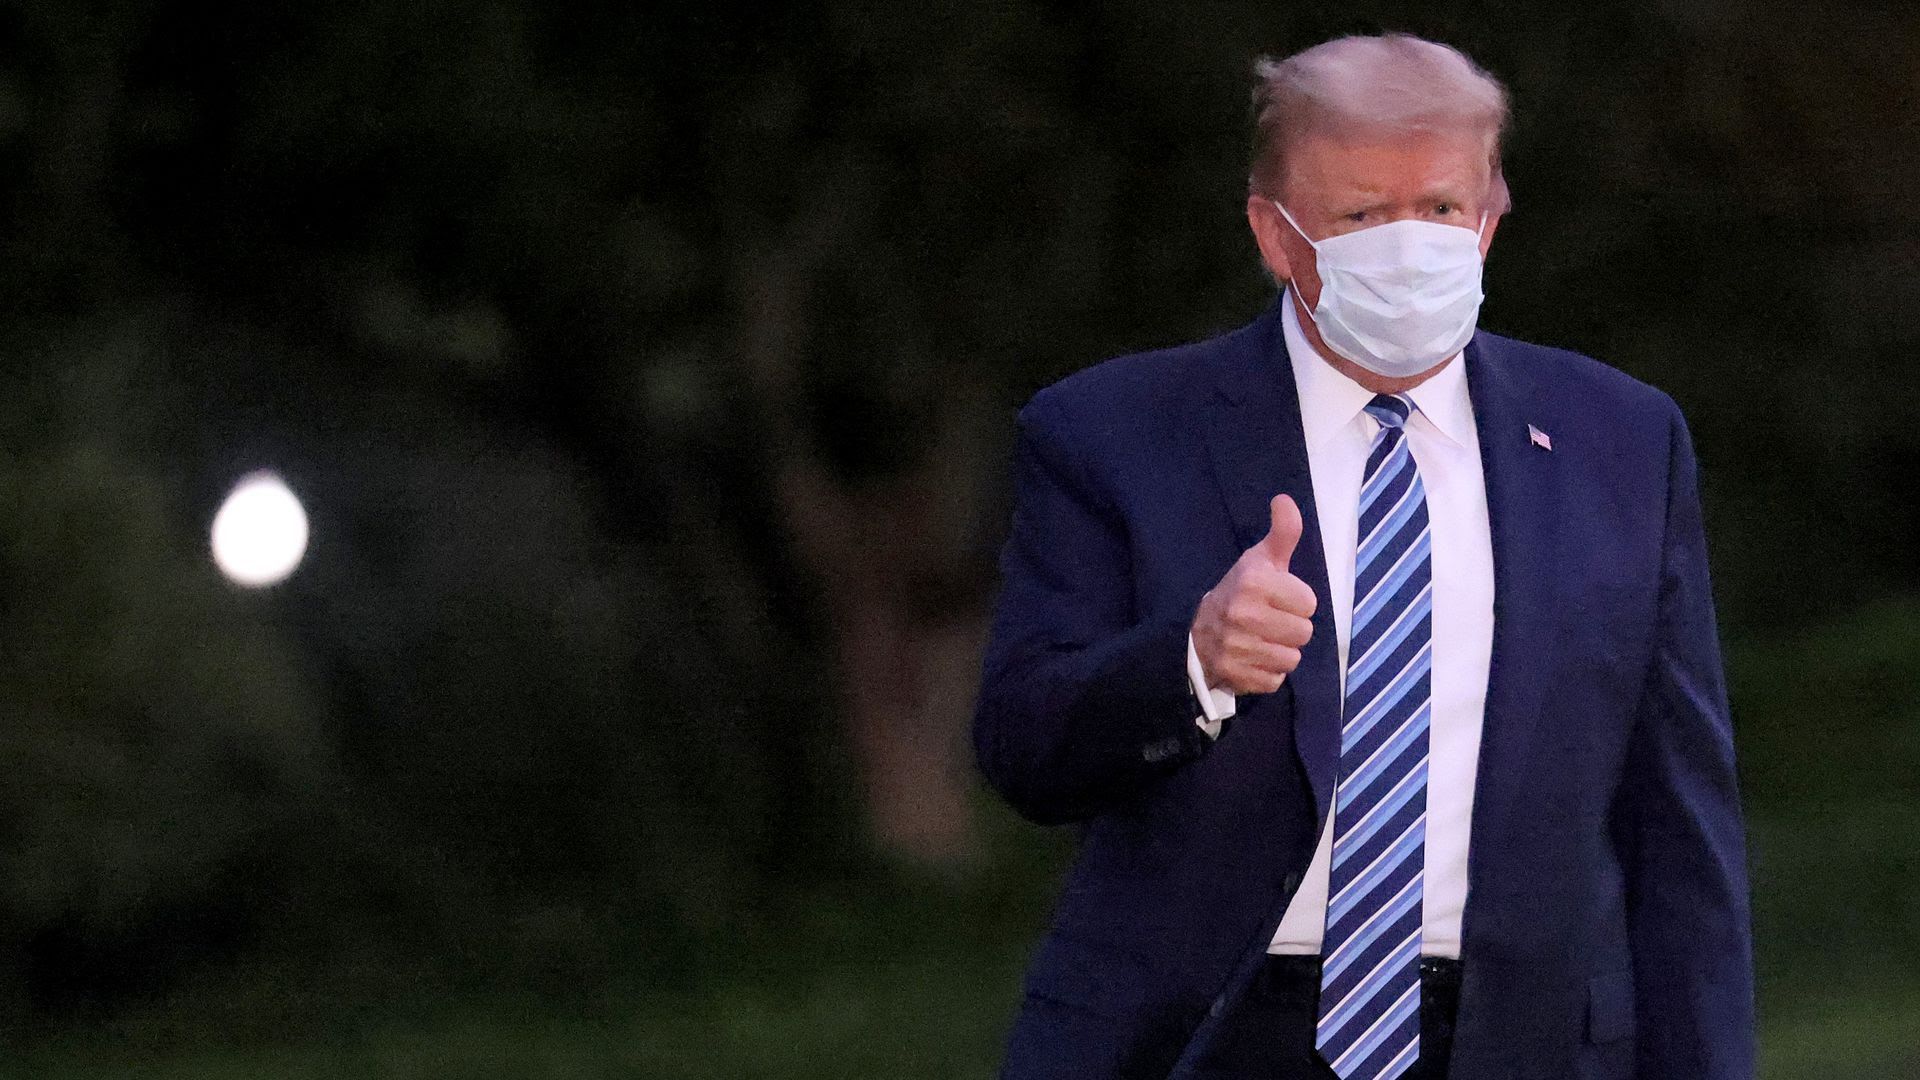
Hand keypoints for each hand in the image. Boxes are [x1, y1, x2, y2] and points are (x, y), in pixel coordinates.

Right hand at [1190, 494, 1317, 694]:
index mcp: (1253, 582)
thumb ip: (1282, 533)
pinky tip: (1253, 659)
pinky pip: (1276, 679)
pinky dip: (1268, 672)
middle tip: (1270, 622)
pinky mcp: (1236, 675)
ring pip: (1292, 658)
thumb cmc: (1238, 593)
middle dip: (1291, 628)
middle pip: (1304, 633)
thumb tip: (1285, 499)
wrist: (1195, 634)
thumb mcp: (1259, 560)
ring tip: (1262, 641)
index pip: (1309, 603)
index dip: (1297, 602)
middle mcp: (1243, 614)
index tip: (1278, 600)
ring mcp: (1238, 647)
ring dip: (1281, 652)